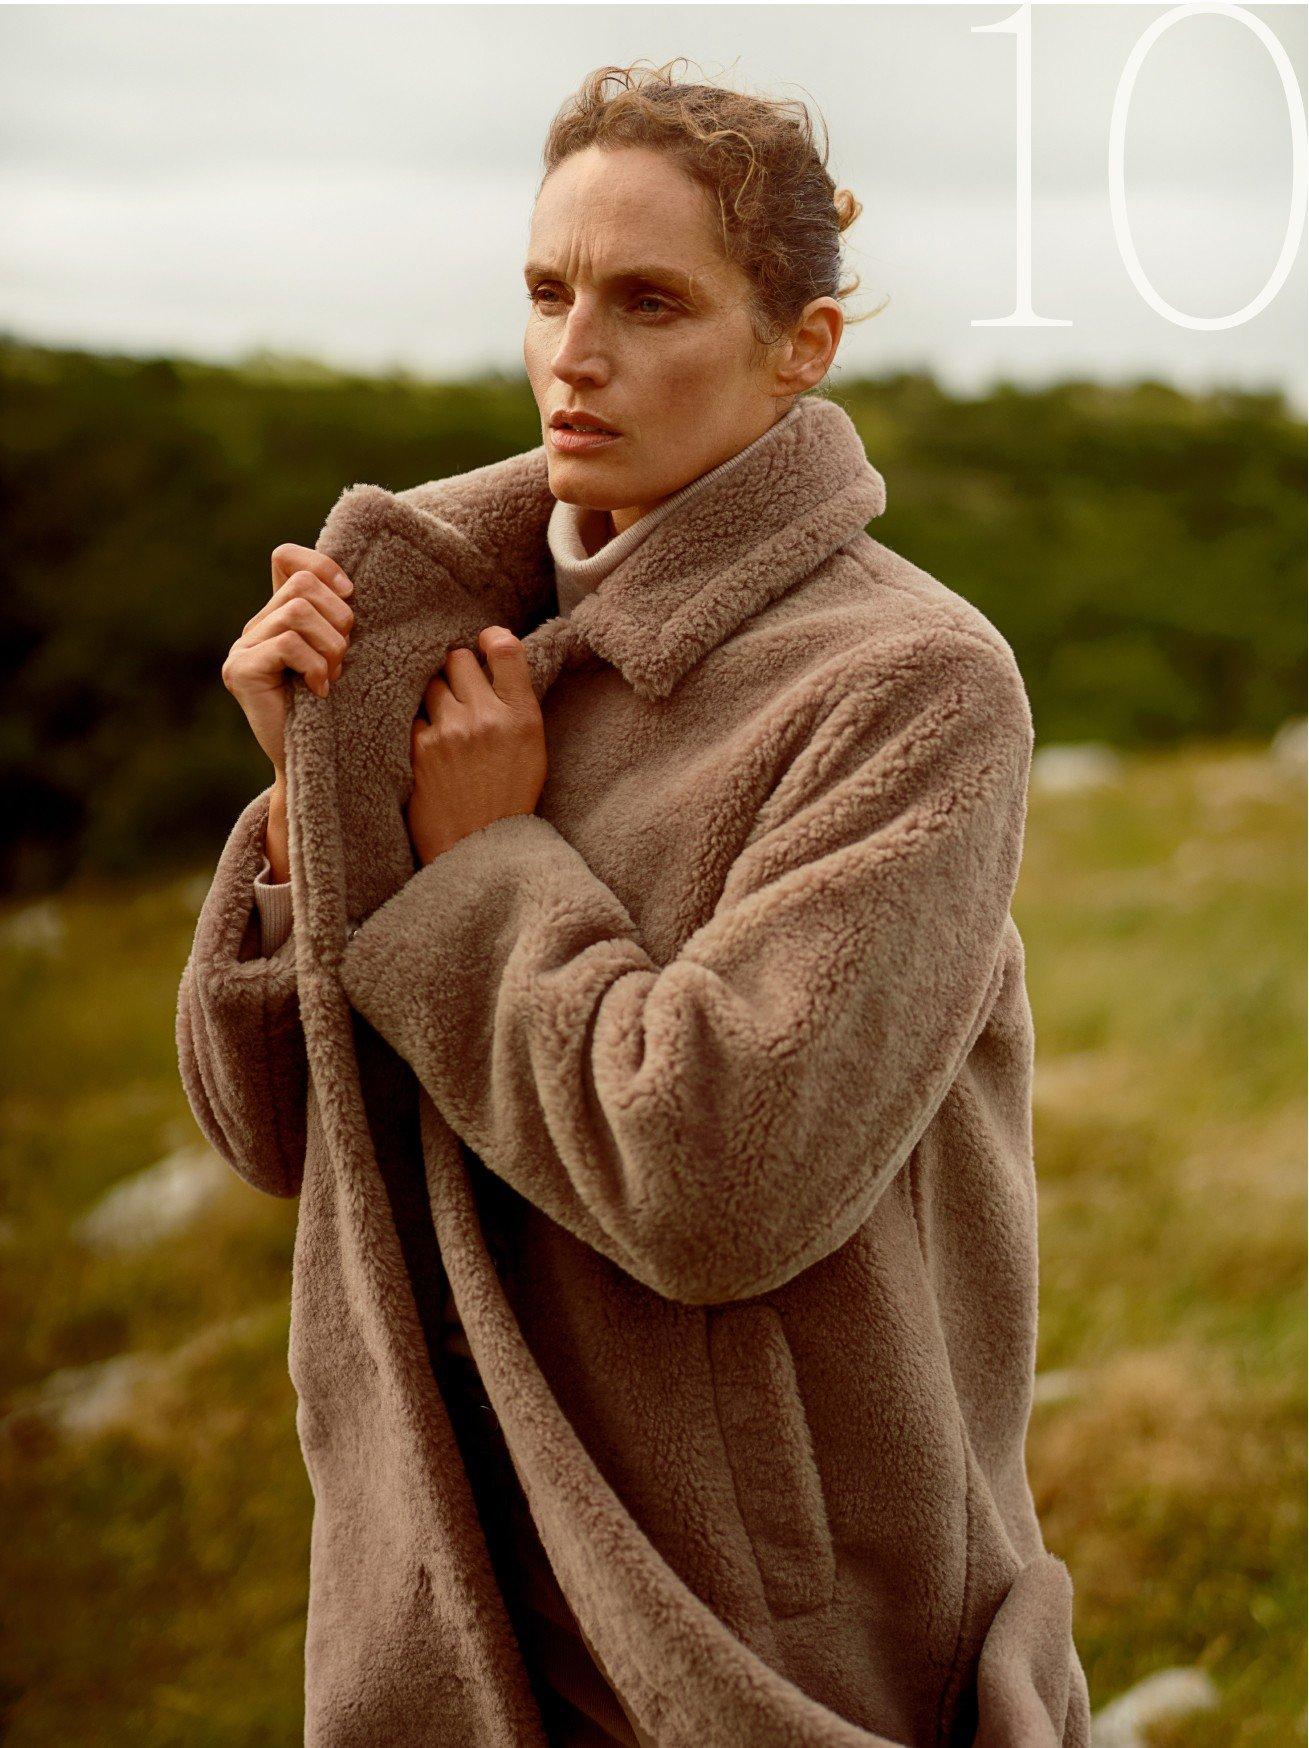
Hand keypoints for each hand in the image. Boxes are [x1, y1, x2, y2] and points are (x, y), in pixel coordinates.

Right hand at [222, 544, 355, 775]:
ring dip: (330, 645)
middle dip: (338, 618)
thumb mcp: (345, 655)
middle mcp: (255, 627)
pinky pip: (287, 644)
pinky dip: (315, 666)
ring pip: (297, 612)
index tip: (350, 595)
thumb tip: (352, 586)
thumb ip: (338, 620)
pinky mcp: (240, 671)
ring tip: (333, 675)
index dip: (322, 565)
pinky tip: (319, 690)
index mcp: (279, 616)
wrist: (320, 764)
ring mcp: (242, 649)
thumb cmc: (340, 711)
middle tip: (344, 657)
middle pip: (302, 584)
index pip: (285, 557)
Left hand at [406, 626, 546, 864]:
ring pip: (432, 683)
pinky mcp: (420, 747)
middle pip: (459, 658)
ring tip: (445, 720)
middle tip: (461, 691)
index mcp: (522, 717)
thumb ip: (515, 706)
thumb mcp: (532, 749)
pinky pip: (414, 713)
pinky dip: (421, 723)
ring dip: (437, 695)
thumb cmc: (508, 798)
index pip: (506, 649)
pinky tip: (431, 744)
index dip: (492, 637)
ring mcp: (450, 730)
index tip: (485, 642)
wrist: (479, 847)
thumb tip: (493, 664)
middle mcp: (487, 717)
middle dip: (458, 670)